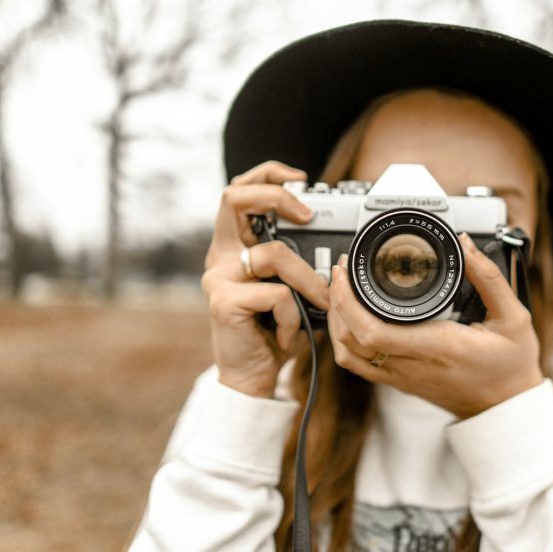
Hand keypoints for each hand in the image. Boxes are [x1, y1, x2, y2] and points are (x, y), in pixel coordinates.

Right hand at [201, 161, 329, 396]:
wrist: (253, 376)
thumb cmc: (274, 330)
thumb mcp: (289, 288)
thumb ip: (296, 262)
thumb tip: (334, 243)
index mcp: (234, 246)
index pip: (239, 191)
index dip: (267, 174)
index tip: (301, 179)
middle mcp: (220, 256)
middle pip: (234, 198)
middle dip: (276, 196)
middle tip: (308, 215)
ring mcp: (218, 278)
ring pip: (273, 255)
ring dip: (308, 281)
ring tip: (317, 305)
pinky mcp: (223, 303)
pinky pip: (277, 294)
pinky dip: (295, 316)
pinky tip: (289, 335)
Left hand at [327, 232, 542, 417]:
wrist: (508, 408)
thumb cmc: (511, 366)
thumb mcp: (514, 318)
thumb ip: (490, 279)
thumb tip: (466, 246)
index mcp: (437, 346)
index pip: (373, 331)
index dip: (348, 300)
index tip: (347, 270)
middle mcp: (412, 365)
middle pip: (350, 340)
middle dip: (336, 301)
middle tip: (342, 271)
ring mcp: (402, 377)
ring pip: (348, 355)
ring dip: (335, 322)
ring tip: (341, 291)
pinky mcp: (400, 382)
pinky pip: (358, 365)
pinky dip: (344, 341)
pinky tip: (350, 319)